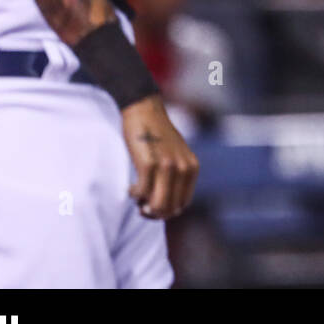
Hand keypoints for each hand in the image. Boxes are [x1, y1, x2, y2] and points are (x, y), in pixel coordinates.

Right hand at [121, 95, 198, 218]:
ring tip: (137, 196)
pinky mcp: (149, 164)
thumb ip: (177, 176)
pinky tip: (131, 187)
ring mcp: (167, 166)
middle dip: (154, 212)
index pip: (182, 204)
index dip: (166, 210)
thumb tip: (166, 208)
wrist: (145, 110)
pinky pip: (141, 193)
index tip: (152, 205)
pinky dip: (134, 194)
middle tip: (141, 206)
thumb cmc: (156, 135)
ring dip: (144, 206)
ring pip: (158, 205)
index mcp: (192, 168)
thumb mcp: (176, 155)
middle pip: (170, 208)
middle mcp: (183, 168)